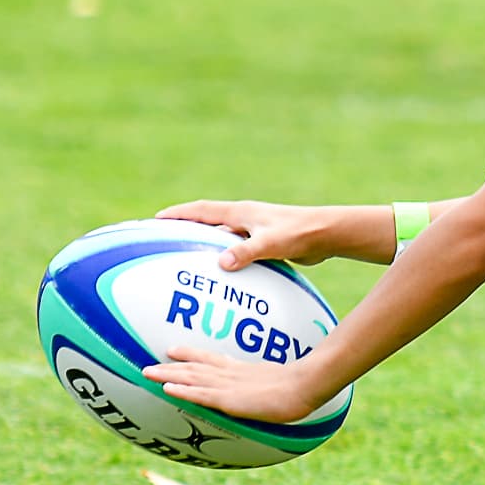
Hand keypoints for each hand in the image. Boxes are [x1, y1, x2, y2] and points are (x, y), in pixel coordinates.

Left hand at [143, 344, 329, 422]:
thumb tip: (276, 386)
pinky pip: (200, 394)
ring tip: (148, 373)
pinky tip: (166, 388)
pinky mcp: (230, 399)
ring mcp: (230, 386)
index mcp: (244, 370)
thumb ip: (272, 381)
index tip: (173, 350)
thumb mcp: (285, 381)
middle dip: (172, 366)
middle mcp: (232, 374)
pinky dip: (183, 390)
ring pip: (193, 378)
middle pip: (196, 367)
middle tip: (149, 364)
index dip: (191, 355)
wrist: (308, 383)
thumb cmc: (305, 384)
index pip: (212, 359)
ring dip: (169, 375)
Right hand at [159, 199, 345, 270]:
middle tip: (165, 237)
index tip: (156, 219)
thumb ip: (246, 252)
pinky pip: (238, 249)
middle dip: (186, 227)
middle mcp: (245, 218)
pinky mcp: (266, 242)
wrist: (328, 234)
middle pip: (208, 220)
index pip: (202, 210)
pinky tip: (221, 274)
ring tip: (186, 258)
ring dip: (206, 244)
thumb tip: (221, 263)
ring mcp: (255, 229)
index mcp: (241, 212)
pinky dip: (226, 257)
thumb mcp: (270, 243)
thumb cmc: (299, 233)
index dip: (179, 214)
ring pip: (223, 236)